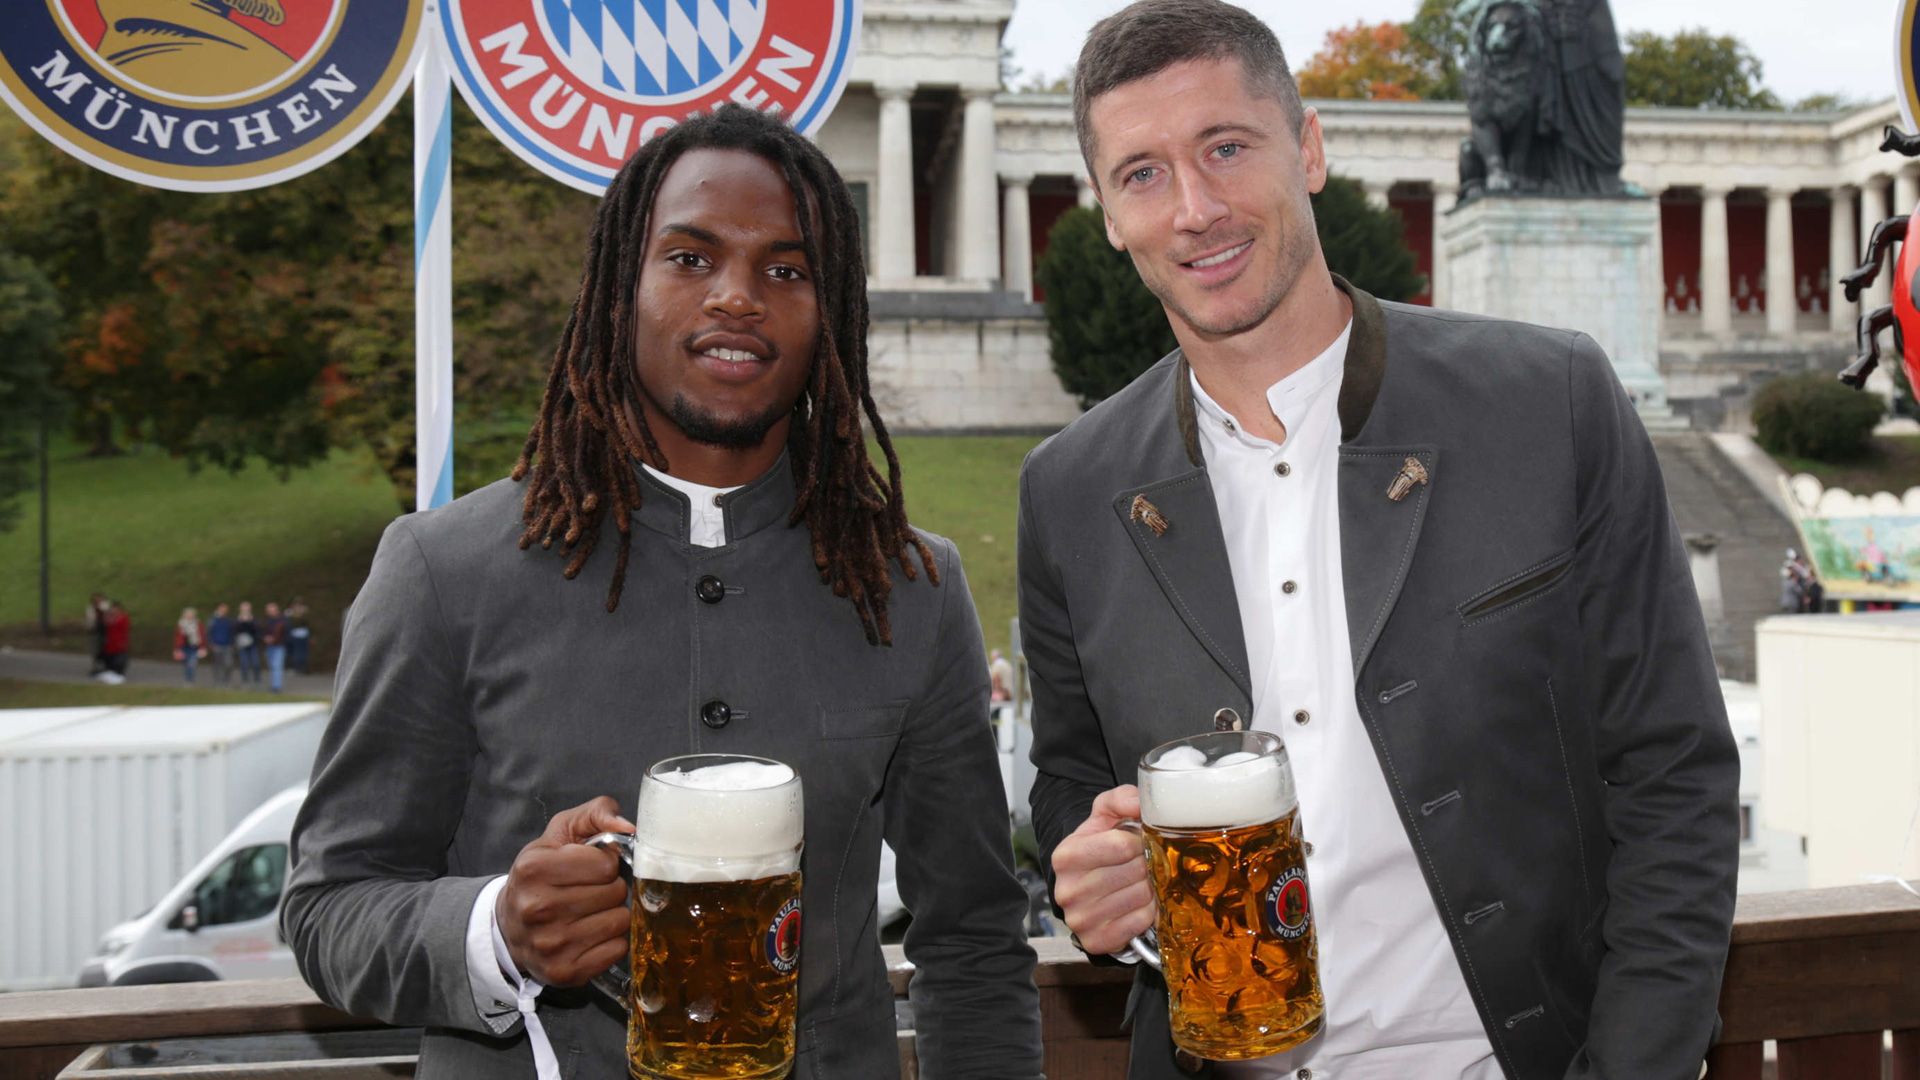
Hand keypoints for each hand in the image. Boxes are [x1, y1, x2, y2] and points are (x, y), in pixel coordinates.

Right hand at [496, 796, 634, 985]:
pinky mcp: (565, 972)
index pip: (606, 863)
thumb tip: (628, 826)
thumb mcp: (560, 834)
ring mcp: (551, 944)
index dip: (604, 863)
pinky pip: (617, 950)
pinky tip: (590, 934)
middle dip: (609, 888)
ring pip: (619, 921)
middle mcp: (538, 908)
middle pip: (615, 892)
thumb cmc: (540, 876)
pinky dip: (610, 942)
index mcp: (534, 869)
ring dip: (611, 914)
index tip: (588, 869)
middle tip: (589, 892)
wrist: (509, 927)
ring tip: (589, 912)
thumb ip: (596, 814)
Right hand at [1050, 785, 1154, 955]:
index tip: (1140, 840)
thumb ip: (1121, 799)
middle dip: (1147, 864)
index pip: (1119, 845)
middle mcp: (1067, 890)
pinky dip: (1149, 911)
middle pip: (1133, 872)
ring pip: (1140, 897)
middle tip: (1145, 862)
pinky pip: (1140, 922)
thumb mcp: (1104, 817)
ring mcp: (1080, 919)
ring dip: (1150, 887)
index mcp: (1066, 856)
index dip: (1139, 840)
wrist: (1086, 888)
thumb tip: (1139, 803)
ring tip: (1142, 881)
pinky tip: (1140, 902)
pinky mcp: (1096, 940)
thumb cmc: (1099, 849)